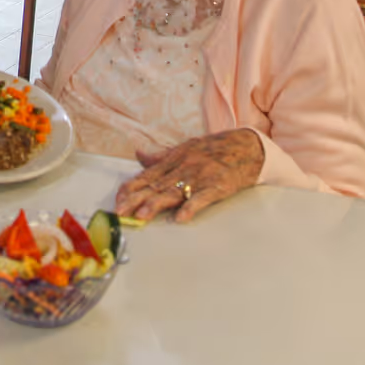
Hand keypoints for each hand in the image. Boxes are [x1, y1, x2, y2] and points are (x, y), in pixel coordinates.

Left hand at [114, 130, 264, 222]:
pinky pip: (203, 198)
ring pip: (175, 192)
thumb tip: (138, 155)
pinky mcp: (218, 186)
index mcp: (174, 159)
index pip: (147, 176)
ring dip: (157, 204)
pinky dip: (191, 207)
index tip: (117, 200)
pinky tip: (181, 218)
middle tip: (121, 212)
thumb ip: (161, 156)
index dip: (131, 188)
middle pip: (156, 186)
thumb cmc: (215, 149)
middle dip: (136, 199)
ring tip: (142, 216)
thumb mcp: (186, 148)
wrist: (247, 146)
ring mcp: (200, 177)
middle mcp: (183, 167)